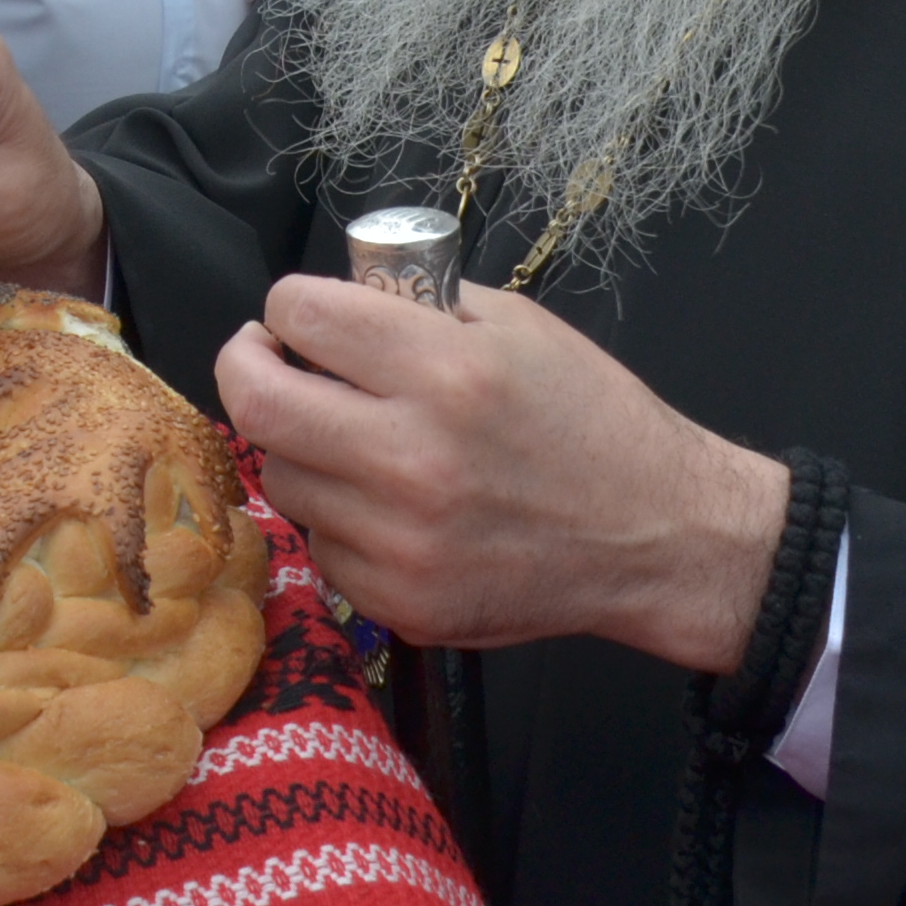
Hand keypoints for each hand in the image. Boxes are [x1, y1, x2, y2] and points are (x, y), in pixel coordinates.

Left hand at [219, 279, 791, 672]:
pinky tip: (383, 503)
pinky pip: (321, 544)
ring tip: (344, 438)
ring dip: (299, 446)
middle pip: (258, 402)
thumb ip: (422, 306)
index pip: (301, 316)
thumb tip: (336, 304)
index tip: (296, 318)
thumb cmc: (591, 420)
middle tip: (263, 360)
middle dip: (247, 366)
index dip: (288, 307)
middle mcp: (411, 457)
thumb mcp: (519, 326)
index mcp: (444, 372)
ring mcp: (400, 539)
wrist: (658, 537)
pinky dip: (337, 517)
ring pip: (282, 477)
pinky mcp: (401, 601)